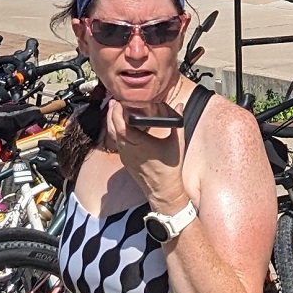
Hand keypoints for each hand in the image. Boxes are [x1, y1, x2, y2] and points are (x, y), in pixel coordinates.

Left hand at [107, 95, 189, 213]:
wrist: (164, 191)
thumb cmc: (170, 170)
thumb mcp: (177, 145)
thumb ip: (178, 123)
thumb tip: (179, 106)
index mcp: (141, 146)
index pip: (123, 127)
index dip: (118, 113)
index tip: (120, 101)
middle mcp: (130, 151)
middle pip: (114, 129)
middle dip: (112, 113)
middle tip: (116, 100)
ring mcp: (126, 156)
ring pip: (112, 136)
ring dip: (112, 121)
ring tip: (116, 109)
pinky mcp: (125, 159)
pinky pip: (116, 142)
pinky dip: (116, 130)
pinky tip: (121, 124)